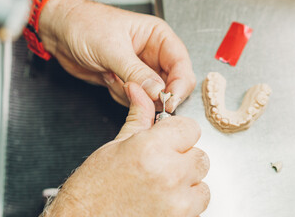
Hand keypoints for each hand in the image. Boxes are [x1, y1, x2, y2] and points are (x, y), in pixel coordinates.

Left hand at [39, 0, 195, 111]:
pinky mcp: (127, 81)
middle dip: (157, 95)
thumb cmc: (85, 24)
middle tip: (142, 97)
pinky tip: (108, 79)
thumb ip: (136, 72)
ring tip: (115, 78)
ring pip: (152, 95)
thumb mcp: (112, 48)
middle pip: (171, 83)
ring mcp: (140, 70)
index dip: (180, 85)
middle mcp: (152, 55)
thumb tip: (158, 91)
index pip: (181, 64)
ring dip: (135, 95)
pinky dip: (122, 96)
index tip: (170, 100)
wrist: (60, 32)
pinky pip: (135, 99)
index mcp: (158, 37)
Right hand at [44, 82, 209, 216]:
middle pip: (199, 155)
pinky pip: (199, 203)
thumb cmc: (93, 190)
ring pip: (202, 181)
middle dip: (183, 157)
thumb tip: (139, 90)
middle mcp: (169, 174)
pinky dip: (186, 201)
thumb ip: (139, 118)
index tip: (170, 139)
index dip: (179, 133)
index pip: (191, 128)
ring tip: (162, 185)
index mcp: (151, 148)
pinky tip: (164, 200)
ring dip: (187, 182)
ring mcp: (178, 201)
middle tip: (162, 165)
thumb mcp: (115, 147)